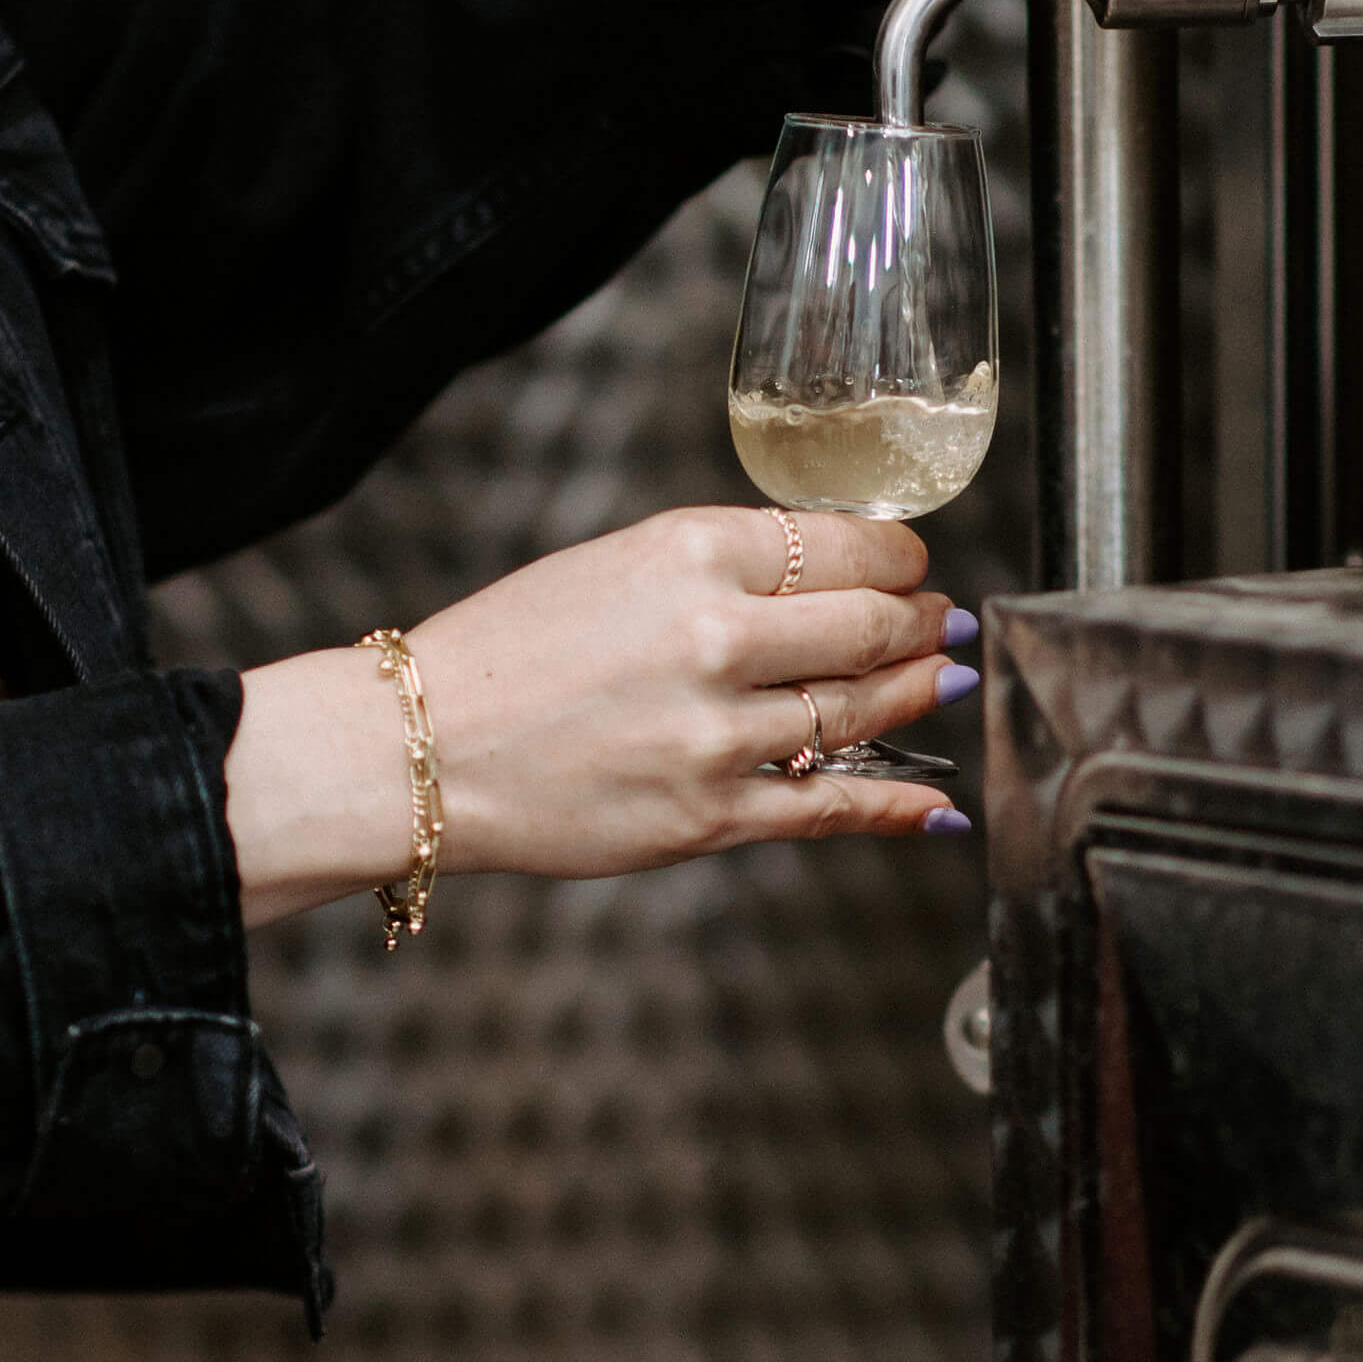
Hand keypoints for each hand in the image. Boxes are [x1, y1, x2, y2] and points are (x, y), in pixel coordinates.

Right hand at [226, 507, 973, 929]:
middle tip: (941, 620)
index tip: (911, 565)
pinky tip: (936, 803)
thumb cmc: (513, 649)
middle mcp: (715, 637)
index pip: (848, 546)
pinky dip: (897, 806)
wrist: (420, 747)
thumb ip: (727, 566)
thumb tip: (835, 578)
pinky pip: (828, 807)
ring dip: (917, 694)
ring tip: (941, 678)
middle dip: (921, 622)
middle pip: (871, 626)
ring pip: (863, 712)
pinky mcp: (706, 815)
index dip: (901, 558)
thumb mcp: (621, 564)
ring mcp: (716, 734)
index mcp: (693, 554)